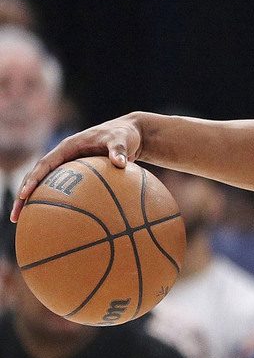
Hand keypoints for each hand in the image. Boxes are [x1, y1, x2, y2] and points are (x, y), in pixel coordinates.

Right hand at [11, 114, 143, 221]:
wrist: (133, 133)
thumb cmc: (125, 134)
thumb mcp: (122, 139)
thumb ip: (119, 150)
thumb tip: (121, 164)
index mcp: (69, 147)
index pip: (45, 164)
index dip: (33, 179)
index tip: (25, 194)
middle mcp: (65, 156)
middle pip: (38, 177)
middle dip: (24, 196)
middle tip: (16, 216)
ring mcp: (71, 166)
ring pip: (48, 185)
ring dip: (36, 203)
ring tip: (27, 223)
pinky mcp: (80, 176)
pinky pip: (67, 191)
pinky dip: (61, 204)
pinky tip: (62, 223)